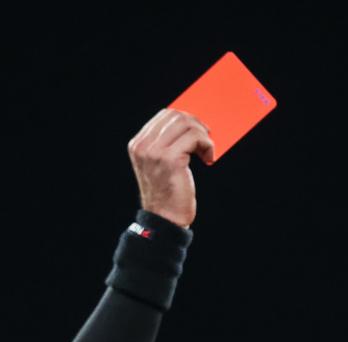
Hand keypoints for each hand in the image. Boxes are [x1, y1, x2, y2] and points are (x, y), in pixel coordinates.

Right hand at [128, 109, 213, 227]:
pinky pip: (195, 137)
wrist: (165, 220)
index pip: (165, 115)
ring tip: (206, 152)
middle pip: (176, 116)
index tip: (198, 131)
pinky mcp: (170, 159)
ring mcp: (154, 152)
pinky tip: (209, 159)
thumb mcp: (160, 165)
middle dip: (196, 125)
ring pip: (187, 124)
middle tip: (206, 140)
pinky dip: (207, 145)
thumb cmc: (168, 193)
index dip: (186, 119)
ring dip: (203, 136)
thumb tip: (191, 123)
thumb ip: (167, 144)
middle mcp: (143, 146)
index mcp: (138, 144)